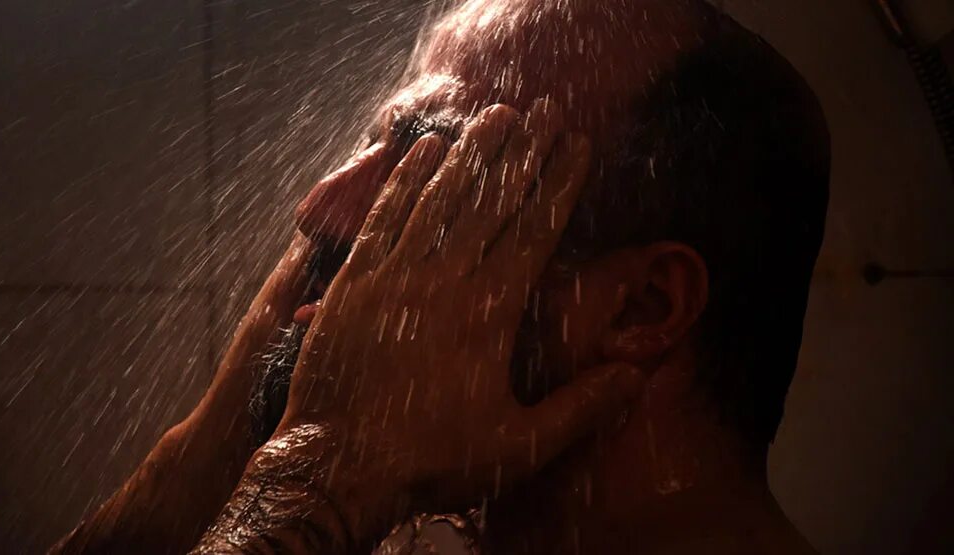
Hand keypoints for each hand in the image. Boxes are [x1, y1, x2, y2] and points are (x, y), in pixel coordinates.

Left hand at [275, 98, 644, 541]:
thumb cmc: (431, 459)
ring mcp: (394, 274)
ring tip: (496, 115)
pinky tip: (425, 150)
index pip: (536, 229)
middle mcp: (445, 280)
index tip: (578, 144)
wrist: (337, 466)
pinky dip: (406, 179)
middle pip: (493, 200)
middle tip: (546, 109)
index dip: (560, 182)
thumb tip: (637, 376)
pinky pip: (384, 215)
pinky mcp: (353, 281)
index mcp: (490, 312)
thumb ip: (581, 408)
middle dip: (525, 151)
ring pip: (441, 196)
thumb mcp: (519, 447)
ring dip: (472, 152)